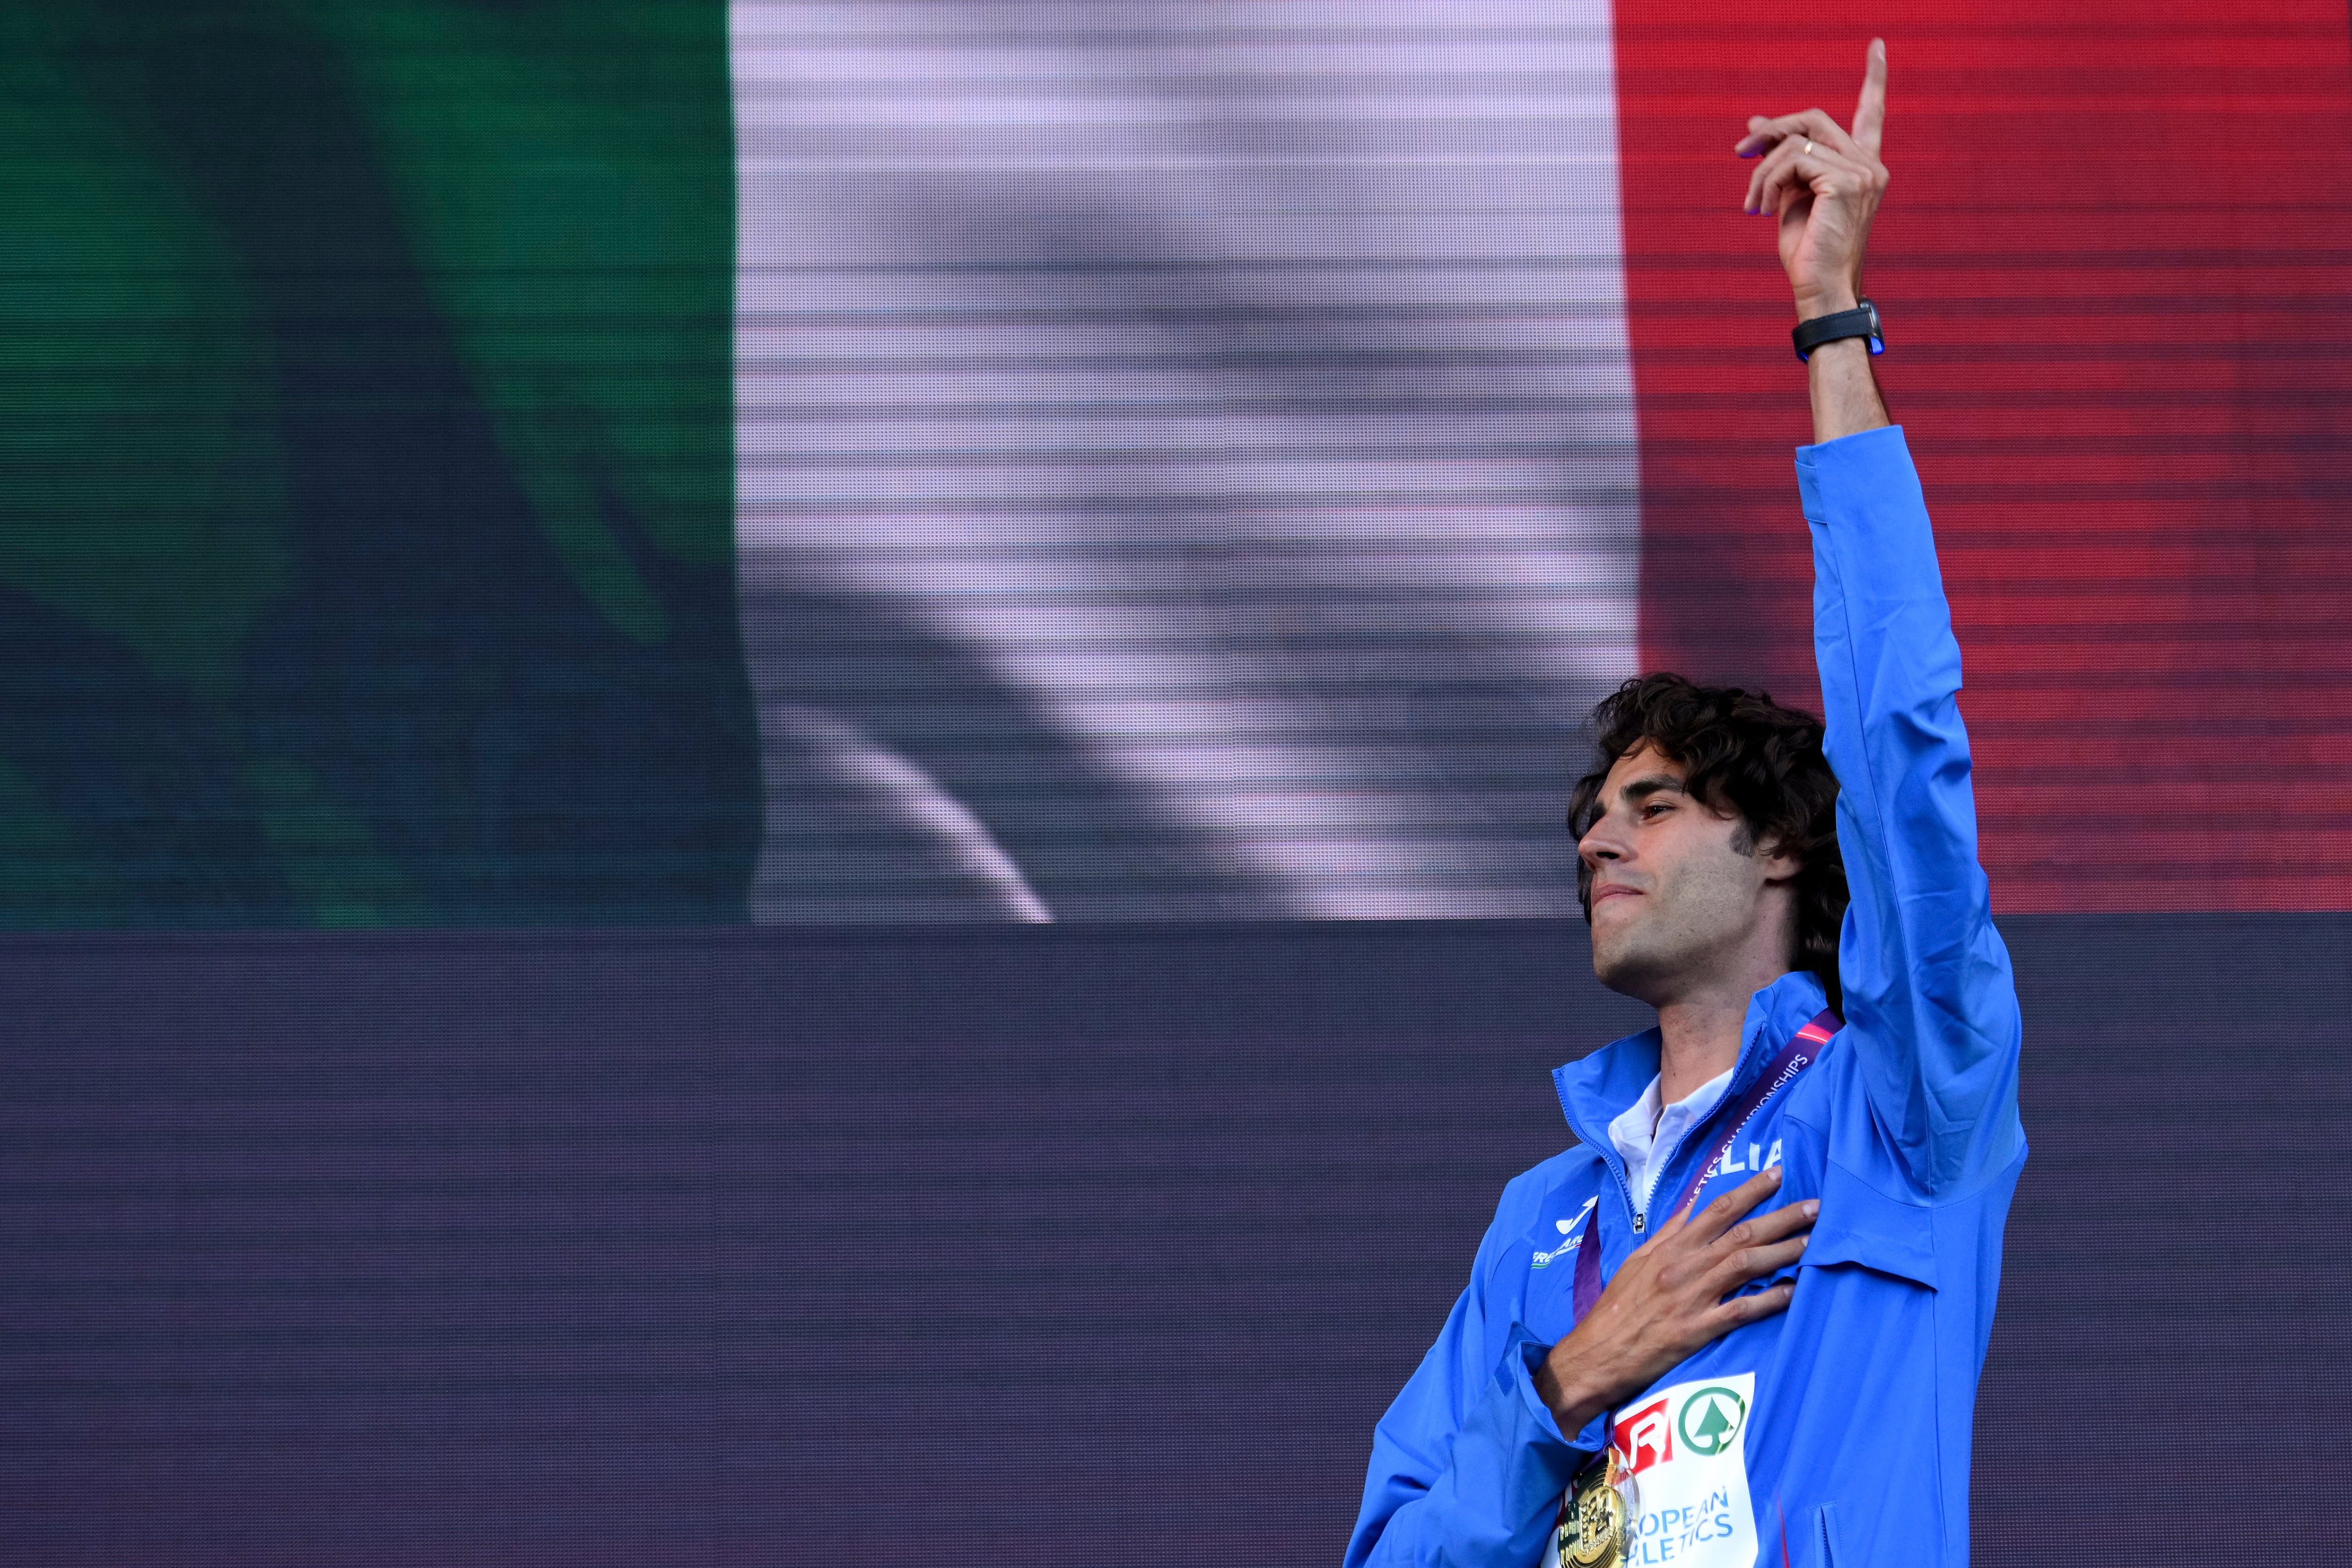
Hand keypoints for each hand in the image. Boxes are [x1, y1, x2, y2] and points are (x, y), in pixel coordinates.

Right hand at [1534, 1168, 1815, 1434]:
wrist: (1598, 1353)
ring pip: (1745, 1265)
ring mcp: (1692, 1298)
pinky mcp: (1697, 1330)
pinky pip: (1740, 1310)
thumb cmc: (1617, 1308)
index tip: (1780, 1174)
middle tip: (1816, 1206)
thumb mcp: (1638, 1260)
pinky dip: (1768, 1299)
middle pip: (1740, 1233)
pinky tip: (1793, 1291)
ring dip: (1783, 1251)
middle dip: (1781, 1217)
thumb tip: (1693, 1202)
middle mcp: (1684, 1267)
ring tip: (1813, 1242)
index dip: (1751, 1190)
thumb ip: (1669, 1232)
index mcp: (1670, 1248)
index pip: (1717, 1209)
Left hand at [1736, 40, 1889, 319]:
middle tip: (1740, 152)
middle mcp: (1870, 165)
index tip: (1877, 45)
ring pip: (1795, 142)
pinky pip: (1791, 160)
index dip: (1875, 79)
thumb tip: (1755, 125)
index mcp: (1863, 167)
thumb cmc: (1806, 250)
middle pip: (1813, 120)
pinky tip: (1763, 209)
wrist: (1818, 288)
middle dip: (1771, 131)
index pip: (1871, 113)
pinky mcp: (1845, 180)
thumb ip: (1781, 158)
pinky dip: (1768, 182)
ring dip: (1761, 170)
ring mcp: (1863, 171)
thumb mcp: (1789, 195)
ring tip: (1752, 204)